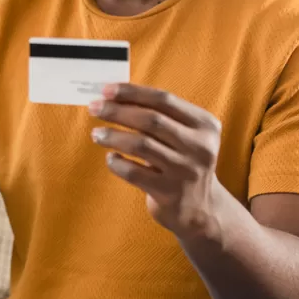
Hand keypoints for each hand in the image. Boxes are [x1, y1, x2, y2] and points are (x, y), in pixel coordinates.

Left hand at [89, 83, 225, 238]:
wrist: (201, 209)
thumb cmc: (182, 162)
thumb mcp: (183, 136)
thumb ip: (158, 116)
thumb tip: (113, 96)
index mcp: (205, 125)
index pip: (164, 100)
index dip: (132, 92)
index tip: (106, 89)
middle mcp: (200, 147)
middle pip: (151, 120)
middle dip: (117, 111)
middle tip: (94, 108)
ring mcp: (185, 171)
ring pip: (141, 145)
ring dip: (113, 135)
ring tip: (96, 134)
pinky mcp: (170, 193)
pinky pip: (134, 172)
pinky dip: (117, 162)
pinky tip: (111, 158)